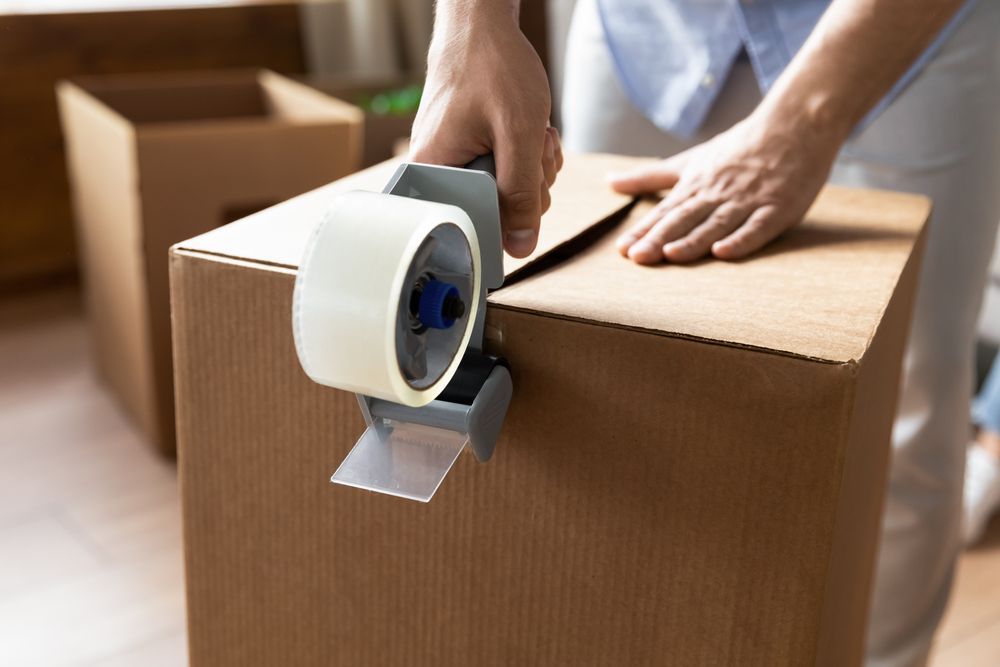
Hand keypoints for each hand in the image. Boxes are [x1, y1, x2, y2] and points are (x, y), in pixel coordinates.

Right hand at [409, 4, 561, 257]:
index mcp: (434, 173)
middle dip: (530, 186)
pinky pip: (505, 171)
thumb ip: (520, 195)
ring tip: (535, 133)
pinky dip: (526, 155)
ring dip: (533, 168)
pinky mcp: (469, 150)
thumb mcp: (519, 135)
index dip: (511, 219)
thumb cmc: (494, 68)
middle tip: (536, 149)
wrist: (483, 25)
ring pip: (506, 192)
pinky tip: (531, 131)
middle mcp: (437, 171)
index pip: (473, 227)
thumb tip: (520, 248)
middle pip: (494, 211)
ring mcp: (455, 160)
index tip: (530, 191)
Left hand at [609, 108, 844, 263]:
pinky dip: (741, 240)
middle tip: (638, 258)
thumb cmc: (739, 147)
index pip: (665, 211)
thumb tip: (610, 182)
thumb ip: (650, 176)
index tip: (623, 249)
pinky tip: (724, 253)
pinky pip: (757, 227)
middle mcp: (718, 193)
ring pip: (716, 223)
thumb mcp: (690, 160)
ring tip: (672, 255)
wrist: (795, 124)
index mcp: (696, 184)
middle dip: (661, 238)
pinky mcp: (777, 208)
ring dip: (694, 240)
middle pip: (685, 219)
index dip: (644, 230)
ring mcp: (748, 201)